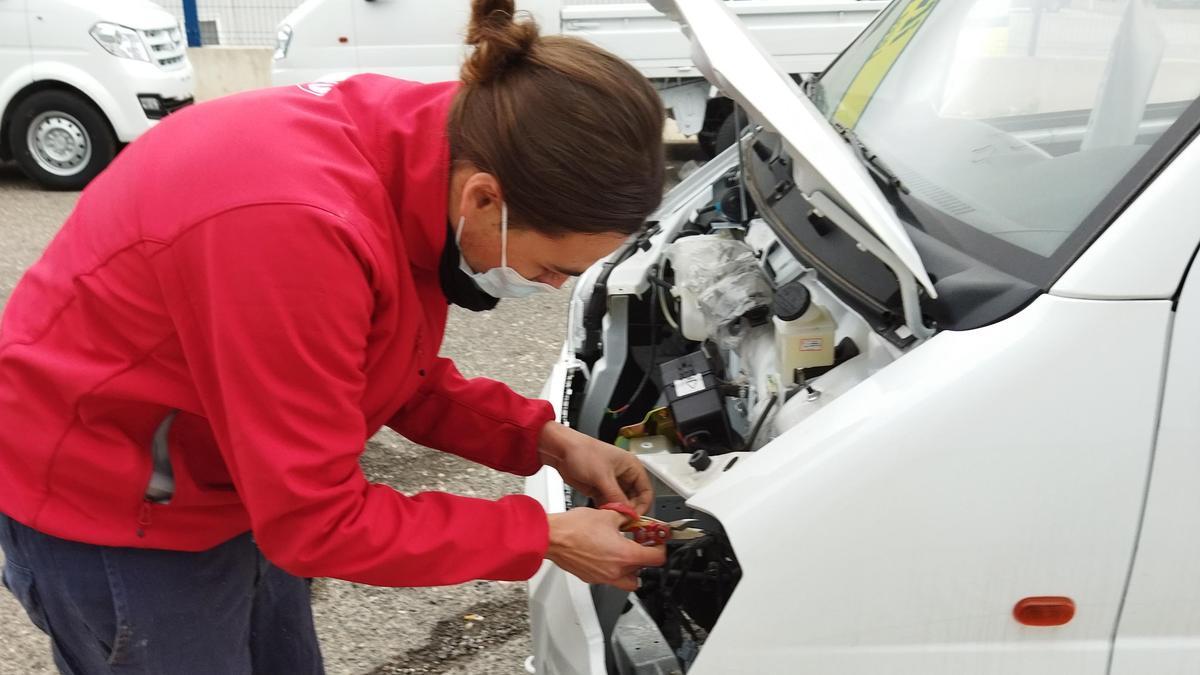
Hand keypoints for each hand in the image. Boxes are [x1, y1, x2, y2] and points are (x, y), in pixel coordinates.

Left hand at [538, 422, 653, 514]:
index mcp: (631, 466)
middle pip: (634, 499)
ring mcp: (611, 483)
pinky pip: (609, 504)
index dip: (642, 506)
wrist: (560, 450)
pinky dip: (607, 510)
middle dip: (628, 510)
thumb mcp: (602, 476)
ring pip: (621, 503)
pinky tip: (603, 515)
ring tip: (611, 518)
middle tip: (622, 521)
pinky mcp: (599, 489)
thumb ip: (616, 496)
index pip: (646, 491)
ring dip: (617, 511)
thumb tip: (627, 512)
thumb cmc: (582, 451)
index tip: (634, 517)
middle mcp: (623, 475)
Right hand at [546, 508, 665, 590]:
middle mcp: (616, 571)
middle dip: (644, 559)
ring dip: (629, 569)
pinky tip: (605, 553)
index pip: (656, 559)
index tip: (657, 542)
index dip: (660, 548)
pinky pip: (608, 578)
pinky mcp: (591, 578)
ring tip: (623, 553)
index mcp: (625, 555)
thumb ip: (625, 517)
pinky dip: (611, 569)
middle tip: (640, 545)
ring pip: (626, 580)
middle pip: (642, 573)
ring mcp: (602, 577)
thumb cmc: (574, 528)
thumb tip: (630, 516)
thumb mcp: (608, 515)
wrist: (552, 538)